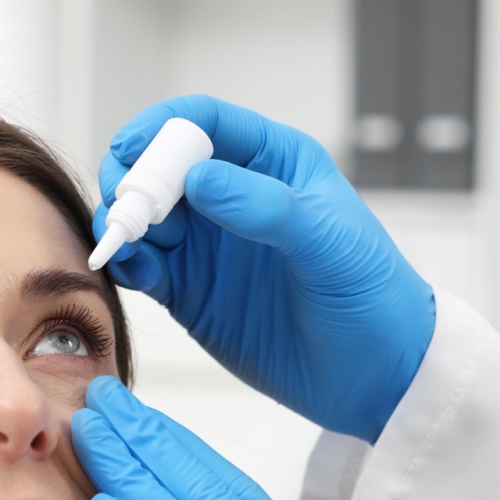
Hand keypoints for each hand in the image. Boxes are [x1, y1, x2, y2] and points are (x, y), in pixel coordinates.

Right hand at [97, 95, 433, 442]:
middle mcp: (233, 197)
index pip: (205, 123)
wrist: (375, 376)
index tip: (132, 148)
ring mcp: (208, 246)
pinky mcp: (190, 293)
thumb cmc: (371, 297)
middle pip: (160, 165)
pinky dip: (126, 263)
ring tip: (126, 240)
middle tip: (124, 204)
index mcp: (273, 164)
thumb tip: (198, 179)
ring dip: (124, 221)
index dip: (161, 127)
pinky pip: (143, 266)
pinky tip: (130, 269)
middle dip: (133, 176)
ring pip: (145, 216)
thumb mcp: (329, 243)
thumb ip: (265, 207)